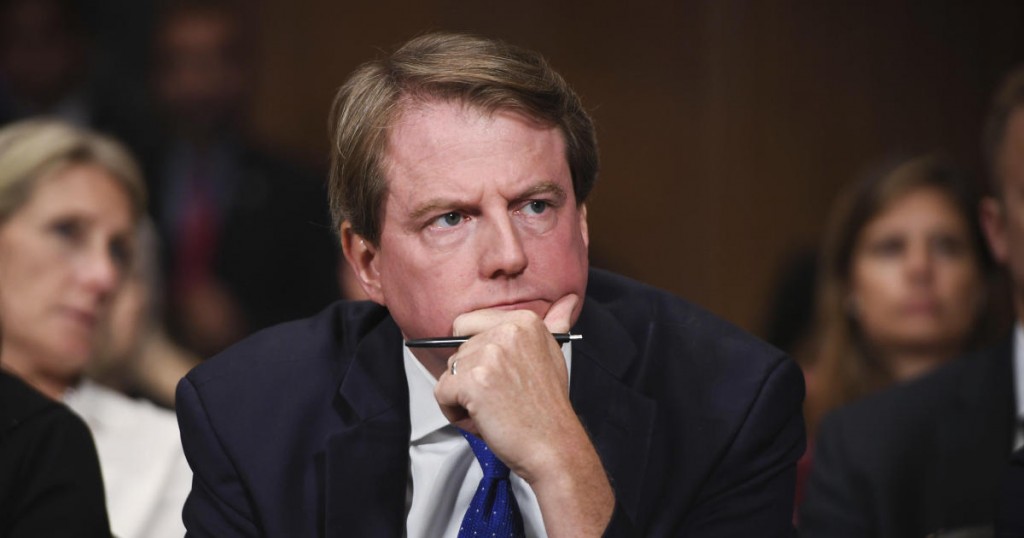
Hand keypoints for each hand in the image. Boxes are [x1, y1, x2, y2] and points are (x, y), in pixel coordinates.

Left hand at [433, 293, 613, 535]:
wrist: (554, 446)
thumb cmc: (548, 408)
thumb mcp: (553, 356)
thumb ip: (554, 325)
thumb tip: (568, 300)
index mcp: (524, 320)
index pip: (468, 325)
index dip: (476, 356)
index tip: (498, 375)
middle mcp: (507, 331)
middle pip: (458, 351)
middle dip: (471, 379)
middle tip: (501, 398)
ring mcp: (489, 354)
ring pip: (449, 373)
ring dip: (463, 397)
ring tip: (494, 410)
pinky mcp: (473, 381)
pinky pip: (441, 393)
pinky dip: (454, 412)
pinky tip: (482, 419)